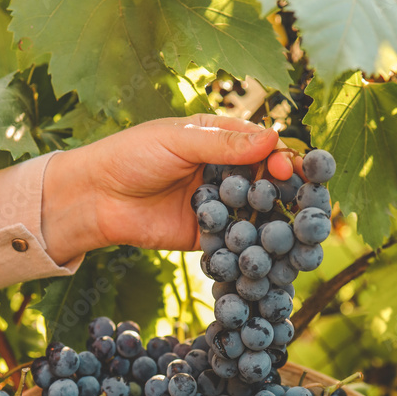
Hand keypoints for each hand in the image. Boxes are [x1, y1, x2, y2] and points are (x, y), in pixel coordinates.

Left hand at [42, 114, 297, 260]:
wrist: (94, 198)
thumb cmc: (132, 156)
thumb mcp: (178, 141)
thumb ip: (224, 144)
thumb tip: (273, 139)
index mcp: (220, 141)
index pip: (263, 147)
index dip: (281, 158)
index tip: (289, 169)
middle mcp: (224, 172)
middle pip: (266, 182)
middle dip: (284, 193)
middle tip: (302, 205)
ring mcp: (217, 205)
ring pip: (255, 214)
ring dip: (274, 223)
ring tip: (292, 235)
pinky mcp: (205, 236)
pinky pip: (234, 242)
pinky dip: (250, 248)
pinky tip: (266, 256)